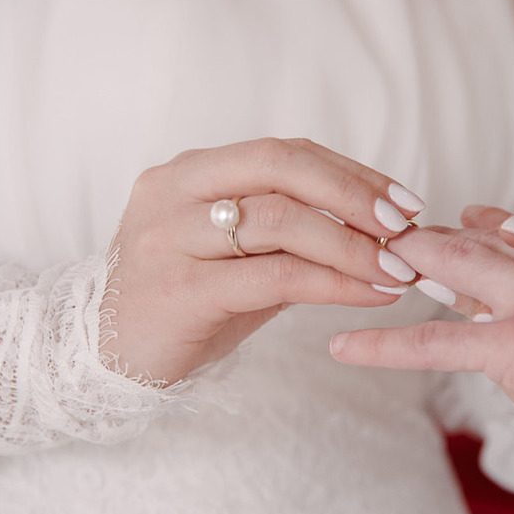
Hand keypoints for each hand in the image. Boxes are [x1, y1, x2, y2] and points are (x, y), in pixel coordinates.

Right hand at [105, 137, 425, 383]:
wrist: (107, 359)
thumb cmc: (181, 307)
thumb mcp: (232, 258)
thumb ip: (285, 233)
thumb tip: (374, 227)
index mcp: (189, 173)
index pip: (281, 154)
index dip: (349, 172)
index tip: (403, 200)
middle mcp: (174, 192)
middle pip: (280, 168)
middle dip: (354, 194)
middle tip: (405, 226)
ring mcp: (171, 237)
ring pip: (281, 221)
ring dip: (352, 244)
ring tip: (398, 269)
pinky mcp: (180, 289)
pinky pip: (273, 276)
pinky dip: (333, 282)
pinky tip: (370, 294)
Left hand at [330, 227, 513, 447]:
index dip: (513, 235)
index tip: (491, 226)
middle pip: (490, 244)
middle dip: (441, 237)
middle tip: (398, 232)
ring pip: (454, 272)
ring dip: (404, 268)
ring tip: (359, 263)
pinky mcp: (513, 344)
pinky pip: (433, 343)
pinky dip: (383, 347)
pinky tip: (342, 350)